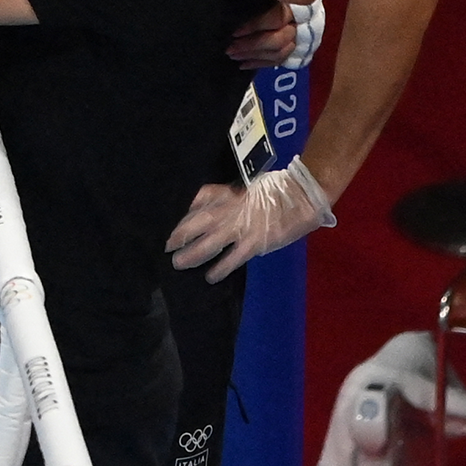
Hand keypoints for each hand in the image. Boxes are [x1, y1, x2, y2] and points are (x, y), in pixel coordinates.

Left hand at [166, 156, 335, 281]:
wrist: (301, 195)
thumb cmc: (276, 191)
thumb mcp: (246, 188)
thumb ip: (227, 197)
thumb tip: (206, 207)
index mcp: (228, 193)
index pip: (199, 198)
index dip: (182, 210)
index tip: (167, 218)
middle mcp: (228, 210)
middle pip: (196, 223)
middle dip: (179, 235)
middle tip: (165, 247)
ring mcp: (240, 227)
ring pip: (209, 243)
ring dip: (192, 254)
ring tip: (178, 264)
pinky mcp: (254, 242)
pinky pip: (232, 258)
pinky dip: (220, 268)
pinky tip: (210, 277)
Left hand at [226, 0, 324, 69]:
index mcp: (290, 3)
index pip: (276, 18)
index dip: (255, 26)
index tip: (234, 31)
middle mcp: (297, 22)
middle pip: (278, 39)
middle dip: (252, 46)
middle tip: (230, 48)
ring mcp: (297, 37)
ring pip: (280, 52)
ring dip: (254, 56)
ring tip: (233, 55)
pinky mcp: (293, 48)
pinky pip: (279, 60)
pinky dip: (260, 64)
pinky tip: (242, 65)